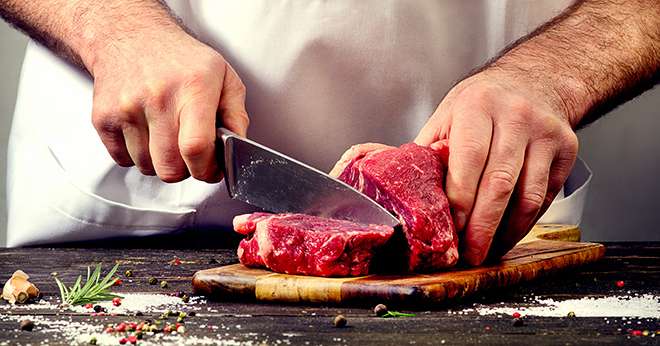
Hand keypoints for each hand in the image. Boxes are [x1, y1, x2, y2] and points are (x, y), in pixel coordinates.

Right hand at [89, 27, 248, 182]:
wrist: (131, 35)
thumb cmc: (181, 59)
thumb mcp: (224, 77)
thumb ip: (236, 116)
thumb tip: (238, 149)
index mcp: (193, 87)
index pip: (196, 147)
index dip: (206, 169)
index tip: (211, 169)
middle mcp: (158, 97)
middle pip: (170, 167)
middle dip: (186, 170)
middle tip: (190, 155)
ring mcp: (126, 108)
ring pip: (147, 167)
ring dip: (160, 162)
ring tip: (167, 137)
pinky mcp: (103, 117)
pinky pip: (123, 160)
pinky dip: (137, 156)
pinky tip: (147, 133)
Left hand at [415, 70, 577, 265]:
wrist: (534, 80)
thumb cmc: (482, 103)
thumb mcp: (448, 115)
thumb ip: (429, 150)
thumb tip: (392, 186)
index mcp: (476, 106)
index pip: (468, 159)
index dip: (459, 199)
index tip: (450, 228)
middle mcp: (515, 117)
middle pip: (499, 184)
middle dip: (481, 227)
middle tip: (468, 254)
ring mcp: (545, 133)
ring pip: (528, 196)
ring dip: (506, 232)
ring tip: (487, 250)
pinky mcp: (567, 149)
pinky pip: (545, 197)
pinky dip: (525, 222)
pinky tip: (508, 233)